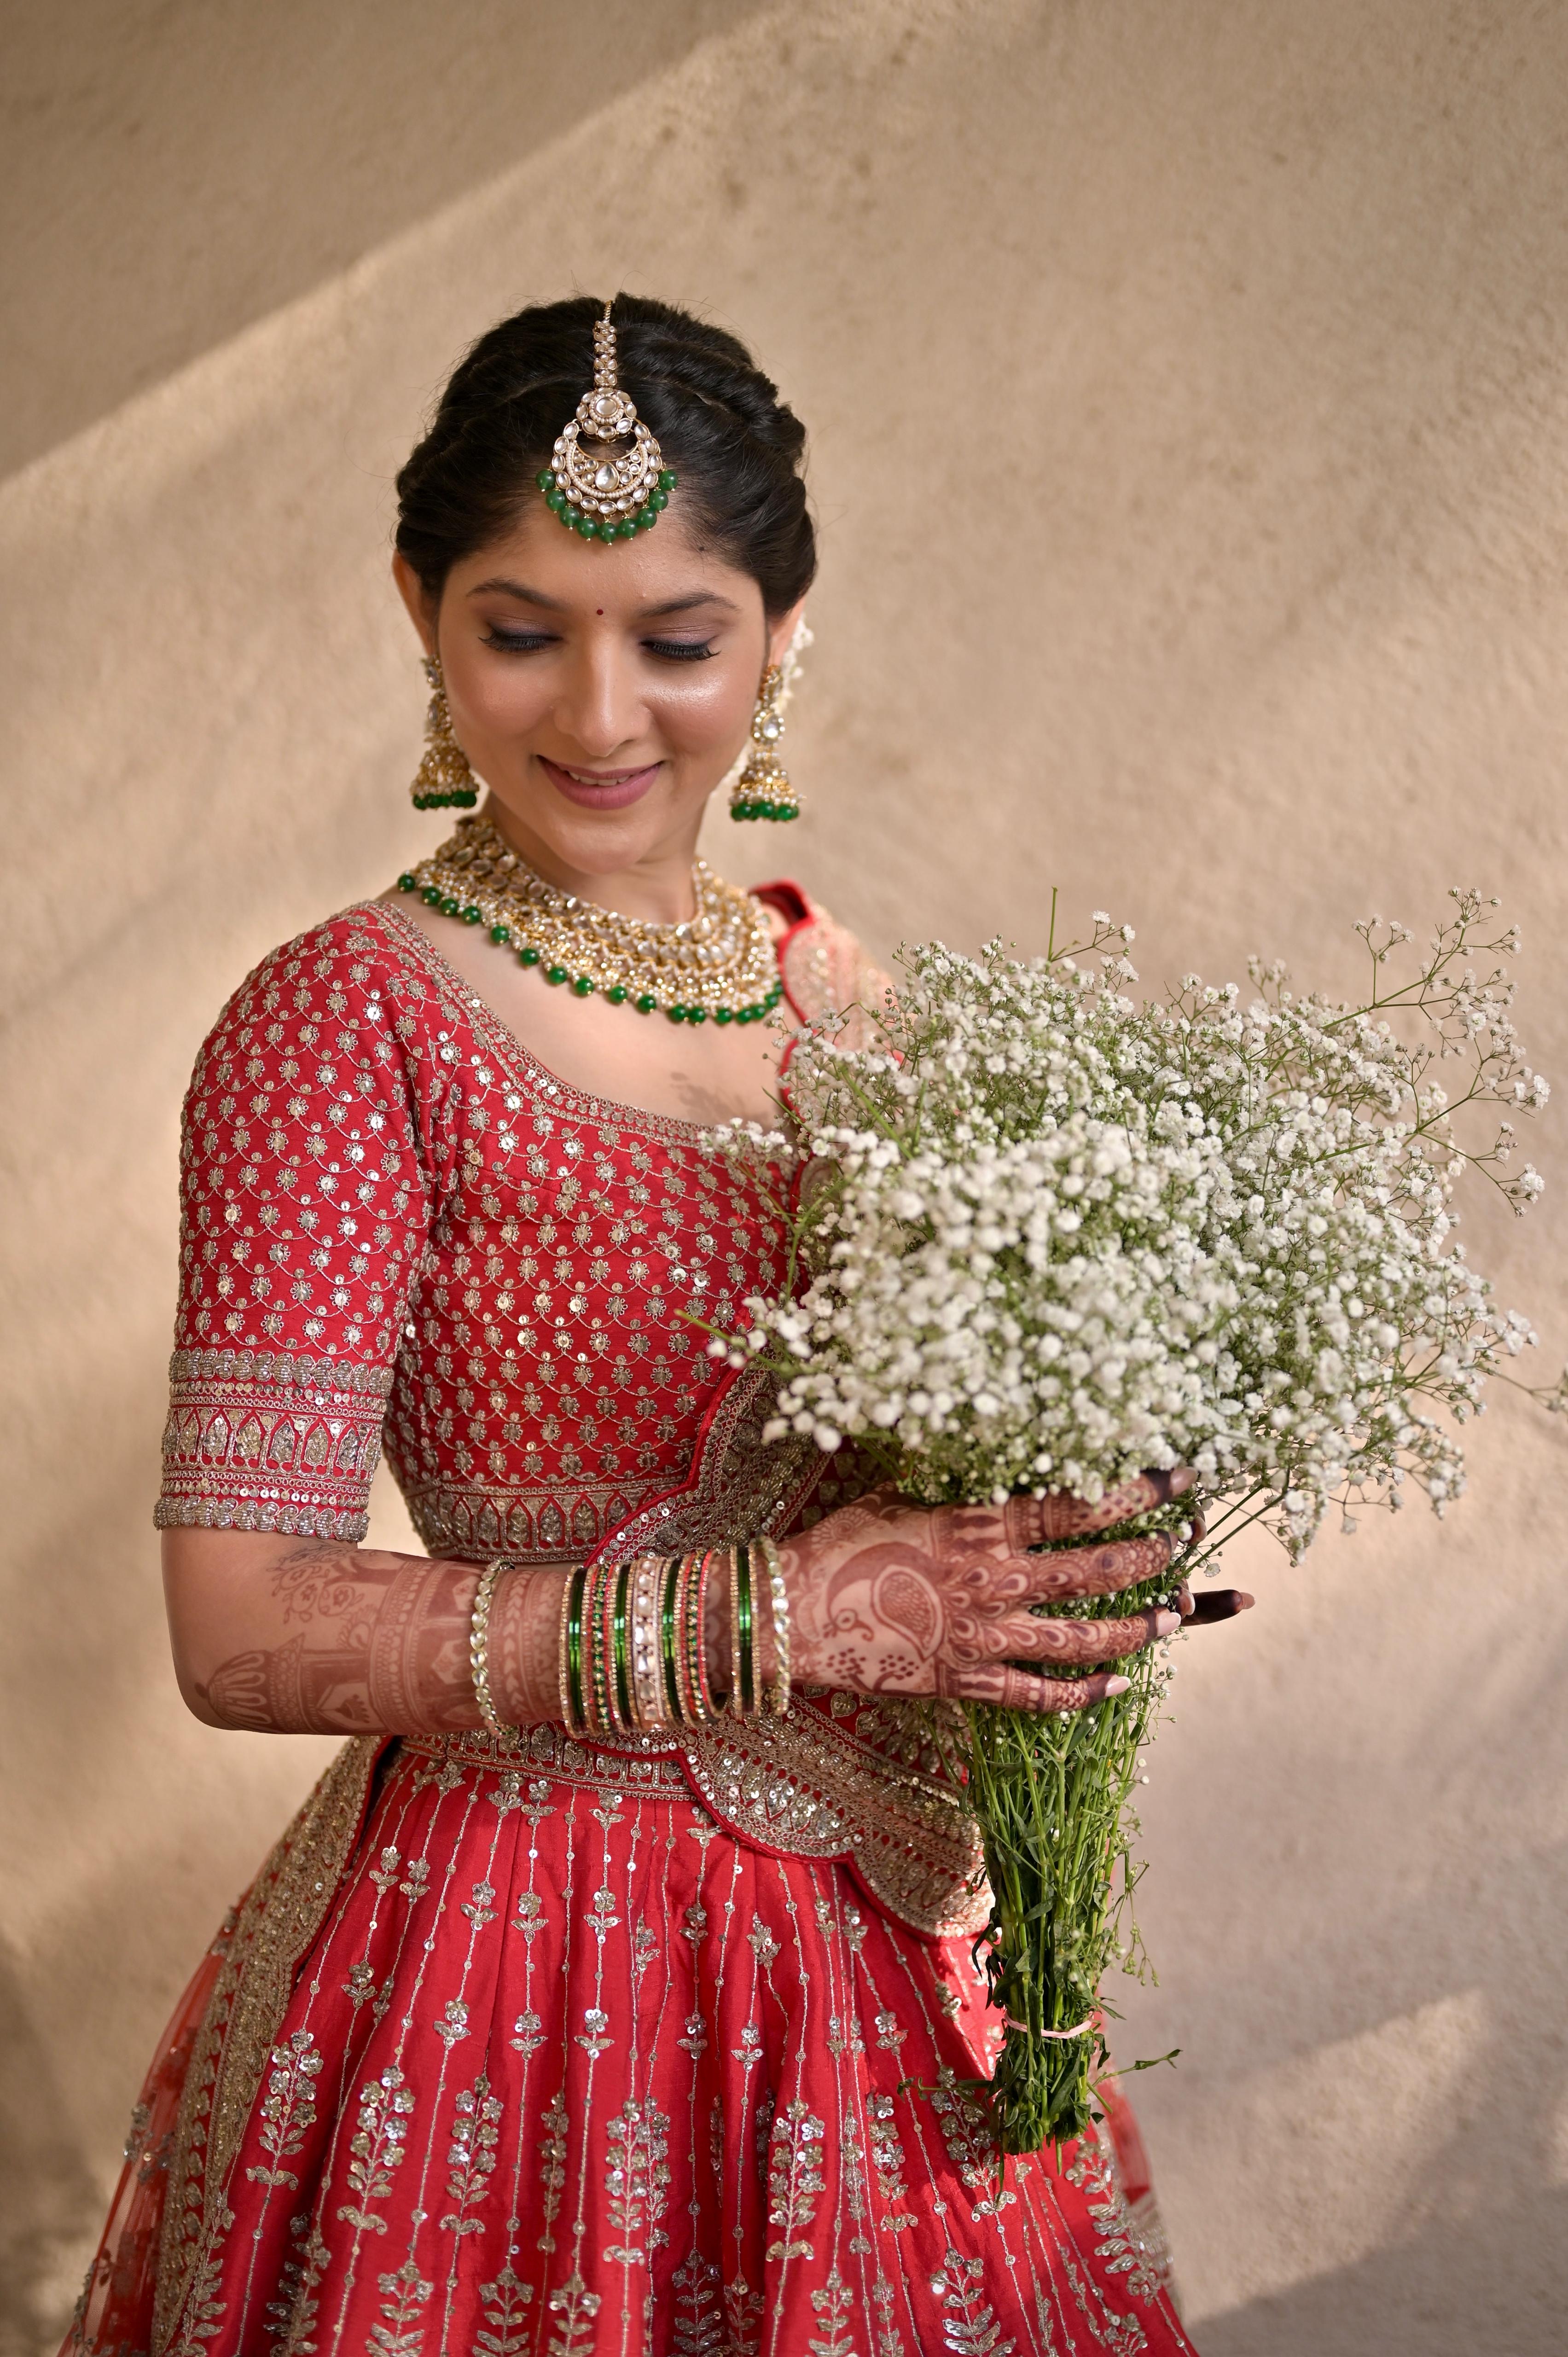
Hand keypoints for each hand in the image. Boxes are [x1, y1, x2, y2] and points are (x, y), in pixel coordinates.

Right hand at [780, 1469, 1245, 1715]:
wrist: (794, 1613)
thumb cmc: (843, 1543)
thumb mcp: (903, 1494)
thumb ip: (959, 1487)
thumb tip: (996, 1456)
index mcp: (982, 1527)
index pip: (1079, 1504)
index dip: (1136, 1492)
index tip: (1178, 1478)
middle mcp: (996, 1582)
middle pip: (1099, 1568)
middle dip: (1154, 1554)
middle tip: (1184, 1540)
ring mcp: (986, 1637)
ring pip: (1086, 1638)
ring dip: (1137, 1627)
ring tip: (1171, 1615)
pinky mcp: (968, 1682)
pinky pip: (1041, 1695)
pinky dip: (1084, 1693)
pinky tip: (1116, 1684)